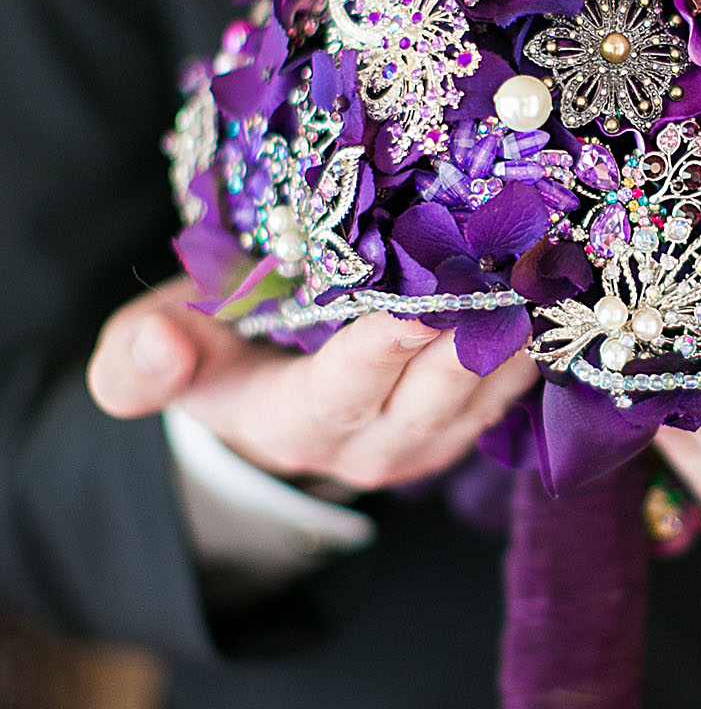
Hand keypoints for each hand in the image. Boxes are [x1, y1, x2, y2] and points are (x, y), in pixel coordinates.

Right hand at [86, 277, 536, 491]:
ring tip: (544, 263)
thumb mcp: (153, 354)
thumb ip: (140, 360)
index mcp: (292, 422)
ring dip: (518, 332)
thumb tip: (158, 347)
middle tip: (509, 263)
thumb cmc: (209, 356)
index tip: (419, 304)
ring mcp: (426, 440)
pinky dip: (532, 338)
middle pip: (434, 393)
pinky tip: (553, 283)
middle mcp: (370, 445)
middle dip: (473, 331)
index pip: (343, 389)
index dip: (381, 350)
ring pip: (484, 393)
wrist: (260, 400)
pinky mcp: (464, 424)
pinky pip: (510, 390)